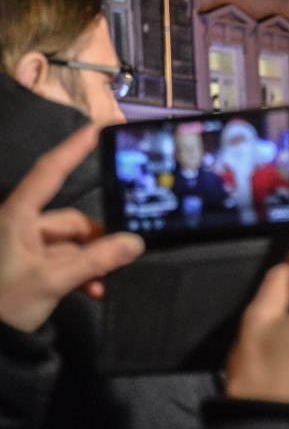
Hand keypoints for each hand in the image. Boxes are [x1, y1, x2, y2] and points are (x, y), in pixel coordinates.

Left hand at [0, 125, 144, 331]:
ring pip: (72, 245)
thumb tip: (136, 242)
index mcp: (19, 216)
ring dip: (92, 263)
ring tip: (102, 285)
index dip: (75, 147)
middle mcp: (22, 226)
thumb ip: (96, 261)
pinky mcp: (30, 268)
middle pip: (72, 221)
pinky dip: (81, 274)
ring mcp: (26, 248)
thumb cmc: (3, 301)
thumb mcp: (51, 281)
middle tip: (119, 259)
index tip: (99, 127)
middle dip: (97, 241)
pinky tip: (92, 292)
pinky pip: (65, 262)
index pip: (51, 171)